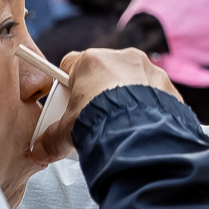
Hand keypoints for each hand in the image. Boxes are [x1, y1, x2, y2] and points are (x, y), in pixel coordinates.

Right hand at [34, 47, 180, 162]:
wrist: (138, 134)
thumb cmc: (101, 123)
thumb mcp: (67, 131)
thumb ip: (52, 139)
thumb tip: (40, 149)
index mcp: (91, 61)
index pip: (71, 64)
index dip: (68, 84)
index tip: (68, 99)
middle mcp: (122, 58)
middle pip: (104, 72)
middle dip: (99, 93)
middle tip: (94, 117)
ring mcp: (148, 69)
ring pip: (133, 81)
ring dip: (127, 98)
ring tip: (121, 124)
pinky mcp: (168, 86)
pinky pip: (155, 94)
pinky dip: (149, 107)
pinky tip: (142, 126)